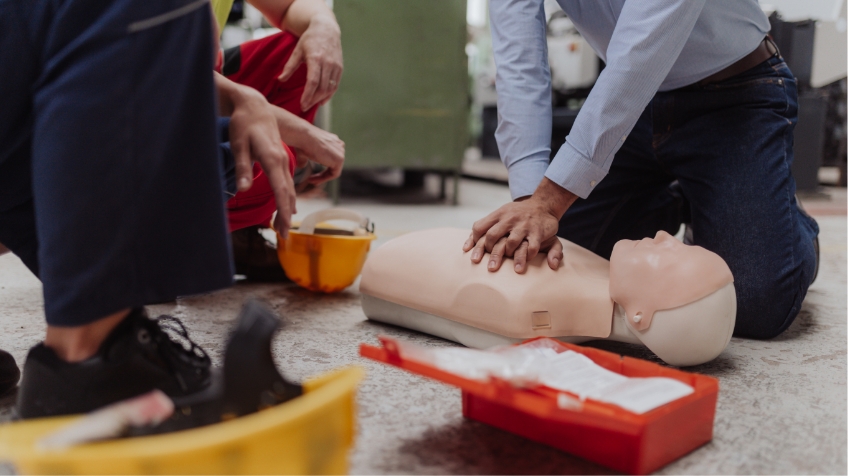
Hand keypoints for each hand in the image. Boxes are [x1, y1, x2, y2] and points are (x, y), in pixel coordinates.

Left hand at [222, 79, 296, 236]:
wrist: (254, 106)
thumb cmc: (243, 124)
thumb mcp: (238, 144)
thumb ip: (243, 167)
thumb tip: (243, 189)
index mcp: (272, 158)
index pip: (281, 190)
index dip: (282, 210)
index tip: (282, 227)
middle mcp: (282, 161)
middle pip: (288, 193)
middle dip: (286, 215)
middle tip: (282, 235)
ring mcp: (283, 160)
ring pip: (289, 188)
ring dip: (287, 208)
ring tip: (282, 227)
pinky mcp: (280, 159)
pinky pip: (287, 182)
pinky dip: (287, 198)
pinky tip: (287, 208)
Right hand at [273, 106, 344, 183]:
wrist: (303, 136)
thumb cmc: (302, 141)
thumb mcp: (304, 152)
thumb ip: (306, 159)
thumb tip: (302, 166)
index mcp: (333, 141)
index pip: (331, 159)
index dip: (321, 170)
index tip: (311, 177)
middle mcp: (339, 145)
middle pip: (333, 165)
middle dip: (322, 175)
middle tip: (311, 180)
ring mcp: (341, 152)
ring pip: (334, 171)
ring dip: (322, 178)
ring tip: (310, 180)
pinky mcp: (340, 159)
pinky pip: (334, 174)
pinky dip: (324, 179)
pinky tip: (313, 180)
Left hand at [278, 14, 342, 110]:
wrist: (326, 29)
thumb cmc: (309, 40)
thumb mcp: (297, 51)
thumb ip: (290, 66)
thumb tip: (280, 80)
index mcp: (315, 58)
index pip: (313, 82)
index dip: (308, 95)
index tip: (302, 105)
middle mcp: (327, 63)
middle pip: (322, 88)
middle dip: (313, 100)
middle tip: (304, 107)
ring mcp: (335, 66)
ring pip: (330, 88)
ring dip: (321, 99)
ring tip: (311, 105)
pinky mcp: (340, 68)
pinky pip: (335, 85)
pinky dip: (329, 95)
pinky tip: (322, 100)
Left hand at [462, 178, 577, 273]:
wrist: (543, 204)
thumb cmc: (516, 214)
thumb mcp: (500, 215)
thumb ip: (483, 229)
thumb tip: (464, 249)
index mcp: (498, 215)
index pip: (479, 227)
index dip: (475, 242)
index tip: (475, 255)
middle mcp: (509, 219)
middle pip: (492, 236)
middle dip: (490, 254)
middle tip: (490, 268)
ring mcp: (523, 225)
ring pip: (511, 243)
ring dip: (509, 256)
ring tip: (510, 268)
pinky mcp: (537, 232)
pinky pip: (531, 247)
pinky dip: (528, 256)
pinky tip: (526, 262)